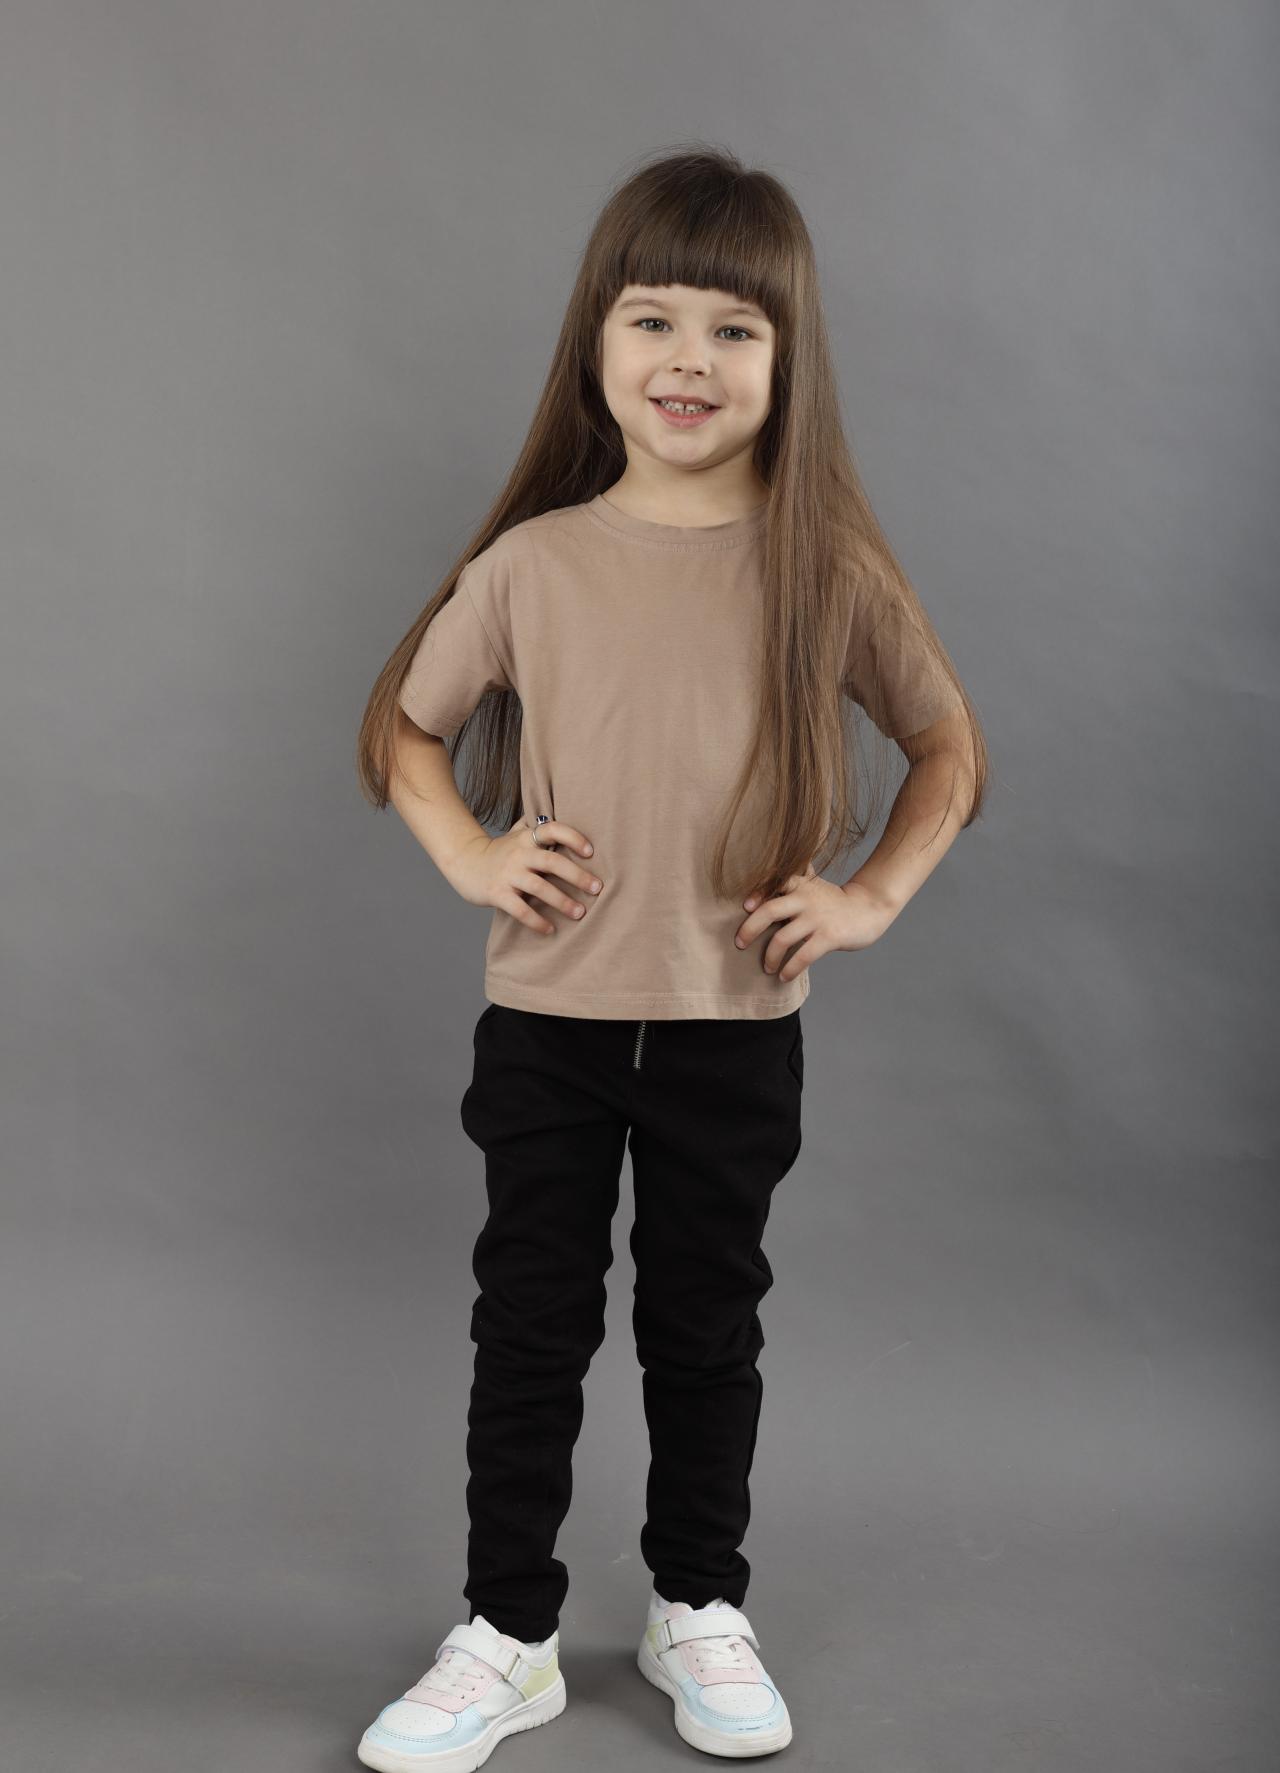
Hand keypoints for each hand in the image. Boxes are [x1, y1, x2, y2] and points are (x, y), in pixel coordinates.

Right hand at [454, 819, 603, 935]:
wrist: (464, 862)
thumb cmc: (499, 851)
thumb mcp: (517, 835)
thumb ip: (538, 828)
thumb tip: (566, 813)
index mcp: (527, 838)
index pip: (552, 829)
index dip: (573, 838)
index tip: (590, 852)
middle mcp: (519, 853)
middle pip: (552, 862)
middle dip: (577, 876)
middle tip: (597, 888)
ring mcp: (508, 874)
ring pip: (539, 887)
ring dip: (562, 902)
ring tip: (580, 913)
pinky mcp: (497, 893)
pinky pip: (520, 909)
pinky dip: (536, 921)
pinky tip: (550, 930)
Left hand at [734, 867, 898, 982]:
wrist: (870, 908)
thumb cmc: (834, 902)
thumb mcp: (813, 887)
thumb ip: (792, 888)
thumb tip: (760, 894)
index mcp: (800, 885)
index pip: (773, 884)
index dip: (757, 894)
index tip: (745, 907)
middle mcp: (806, 899)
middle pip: (769, 911)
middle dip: (749, 929)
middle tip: (740, 944)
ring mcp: (817, 918)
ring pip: (782, 939)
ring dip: (769, 957)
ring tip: (767, 968)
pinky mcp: (829, 937)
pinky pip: (803, 956)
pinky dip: (790, 969)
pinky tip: (784, 976)